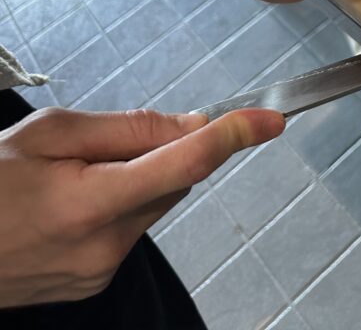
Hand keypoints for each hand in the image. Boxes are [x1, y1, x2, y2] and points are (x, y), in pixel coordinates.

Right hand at [0, 106, 283, 307]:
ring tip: (71, 178)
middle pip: (171, 183)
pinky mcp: (94, 283)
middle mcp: (102, 247)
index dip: (232, 137)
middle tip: (103, 144)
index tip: (268, 121)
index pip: (183, 165)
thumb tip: (192, 125)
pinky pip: (130, 229)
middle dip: (159, 152)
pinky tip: (70, 204)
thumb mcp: (47, 134)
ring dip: (137, 181)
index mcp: (87, 204)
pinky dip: (119, 207)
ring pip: (153, 205)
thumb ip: (126, 128)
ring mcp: (99, 271)